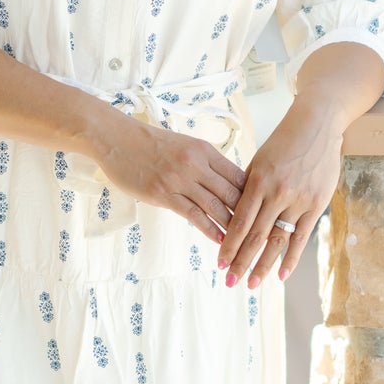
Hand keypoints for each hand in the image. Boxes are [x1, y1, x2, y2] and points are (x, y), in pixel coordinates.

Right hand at [85, 110, 246, 245]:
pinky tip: (220, 240)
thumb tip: (224, 184)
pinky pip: (194, 214)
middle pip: (232, 193)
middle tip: (262, 234)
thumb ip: (204, 164)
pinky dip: (210, 229)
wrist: (117, 138)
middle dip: (249, 216)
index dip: (254, 197)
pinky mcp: (164, 193)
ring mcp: (181, 179)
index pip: (239, 176)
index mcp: (206, 151)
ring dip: (232, 227)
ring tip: (244, 245)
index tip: (265, 213)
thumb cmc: (150, 144)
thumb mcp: (184, 147)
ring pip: (216, 206)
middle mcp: (197, 164)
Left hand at [216, 99, 343, 289]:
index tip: (220, 263)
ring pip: (278, 240)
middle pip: (257, 236)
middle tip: (230, 282)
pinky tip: (282, 275)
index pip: (240, 221)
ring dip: (264, 265)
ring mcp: (299, 200)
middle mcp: (278, 193)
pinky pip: (302, 237)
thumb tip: (233, 215)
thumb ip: (247, 188)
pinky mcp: (316, 204)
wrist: (317, 125)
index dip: (229, 245)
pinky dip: (291, 258)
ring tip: (252, 284)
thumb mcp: (259, 161)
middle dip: (242, 262)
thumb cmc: (283, 142)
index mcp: (259, 181)